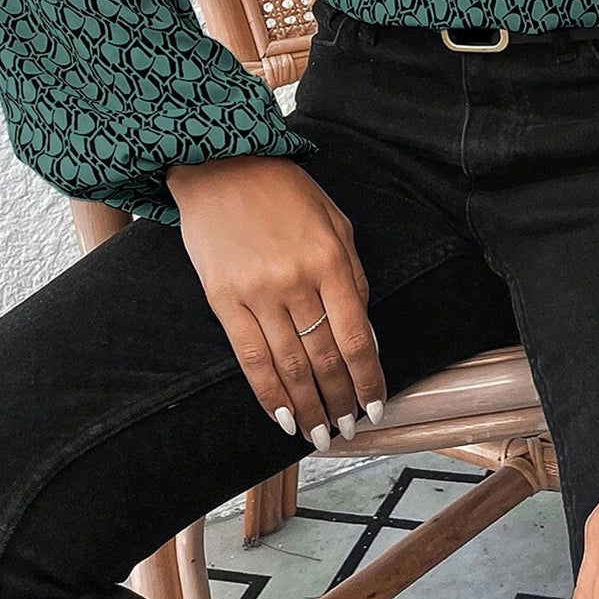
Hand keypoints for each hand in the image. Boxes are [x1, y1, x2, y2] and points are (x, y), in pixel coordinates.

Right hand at [166, 155, 386, 449]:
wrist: (222, 164)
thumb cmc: (286, 192)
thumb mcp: (336, 222)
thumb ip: (354, 277)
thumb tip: (366, 337)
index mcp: (331, 259)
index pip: (356, 337)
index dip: (368, 379)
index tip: (375, 406)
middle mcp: (296, 280)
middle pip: (324, 358)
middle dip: (339, 401)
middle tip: (348, 430)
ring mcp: (257, 293)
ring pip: (288, 366)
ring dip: (306, 408)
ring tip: (318, 434)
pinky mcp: (223, 300)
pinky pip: (249, 358)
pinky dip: (267, 393)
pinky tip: (281, 416)